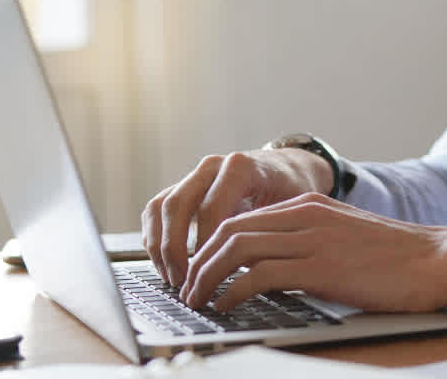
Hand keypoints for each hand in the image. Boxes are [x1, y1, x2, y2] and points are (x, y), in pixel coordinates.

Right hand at [142, 148, 332, 286]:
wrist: (286, 169)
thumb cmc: (291, 191)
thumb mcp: (292, 208)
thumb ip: (271, 231)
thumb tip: (255, 275)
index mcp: (241, 168)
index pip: (210, 207)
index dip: (205, 243)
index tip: (208, 272)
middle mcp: (213, 167)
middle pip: (177, 205)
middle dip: (174, 248)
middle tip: (183, 281)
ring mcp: (195, 176)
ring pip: (160, 207)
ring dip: (159, 246)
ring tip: (173, 278)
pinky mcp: (183, 188)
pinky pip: (156, 210)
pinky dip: (154, 239)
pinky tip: (166, 266)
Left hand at [178, 194, 446, 312]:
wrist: (434, 260)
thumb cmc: (396, 257)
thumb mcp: (344, 237)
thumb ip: (309, 242)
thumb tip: (272, 269)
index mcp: (309, 205)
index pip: (243, 219)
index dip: (211, 246)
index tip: (199, 271)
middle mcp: (305, 215)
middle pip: (230, 229)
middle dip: (200, 261)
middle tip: (188, 288)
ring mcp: (312, 238)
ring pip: (237, 248)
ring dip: (208, 277)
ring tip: (198, 300)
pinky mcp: (319, 267)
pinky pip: (258, 275)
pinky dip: (233, 291)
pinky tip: (226, 306)